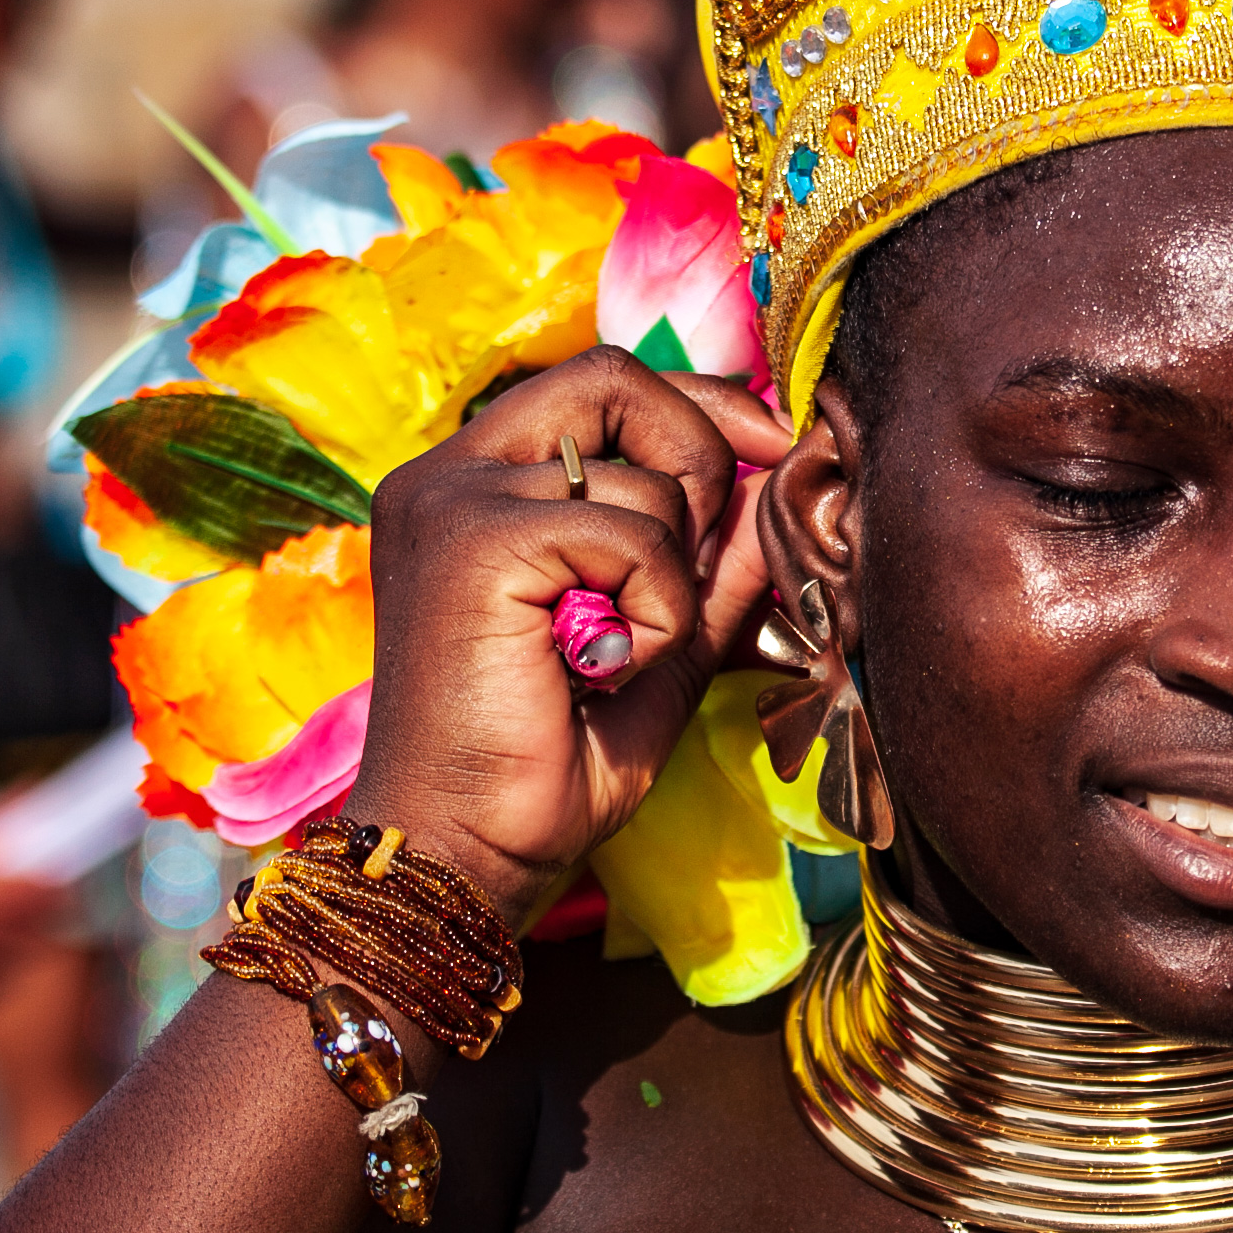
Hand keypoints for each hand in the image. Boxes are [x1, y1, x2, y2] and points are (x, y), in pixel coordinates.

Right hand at [350, 348, 795, 919]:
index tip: (771, 446)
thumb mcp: (660, 637)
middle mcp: (449, 473)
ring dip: (675, 581)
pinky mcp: (476, 541)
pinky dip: (658, 611)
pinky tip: (607, 671)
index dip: (700, 403)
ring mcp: (454, 499)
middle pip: (615, 379)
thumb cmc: (549, 763)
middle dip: (699, 454)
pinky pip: (634, 536)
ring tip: (619, 658)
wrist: (468, 853)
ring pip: (645, 477)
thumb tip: (783, 475)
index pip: (602, 381)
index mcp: (474, 482)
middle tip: (698, 562)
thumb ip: (713, 555)